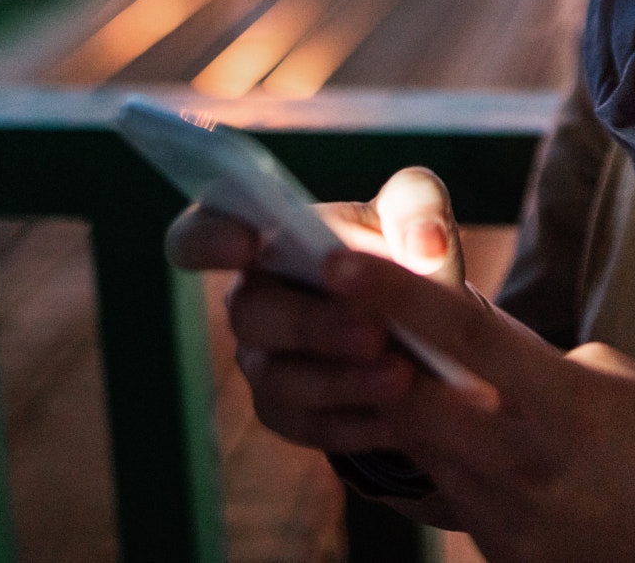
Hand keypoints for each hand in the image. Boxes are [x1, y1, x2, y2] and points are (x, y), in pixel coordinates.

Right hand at [165, 167, 480, 464]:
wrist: (433, 331)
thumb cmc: (406, 256)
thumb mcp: (419, 220)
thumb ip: (419, 207)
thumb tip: (424, 238)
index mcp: (266, 237)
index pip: (201, 232)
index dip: (207, 237)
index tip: (245, 243)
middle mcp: (253, 300)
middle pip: (248, 314)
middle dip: (310, 324)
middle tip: (375, 331)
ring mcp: (265, 362)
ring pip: (279, 380)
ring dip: (341, 380)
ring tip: (403, 374)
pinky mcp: (290, 414)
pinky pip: (310, 426)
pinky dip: (358, 421)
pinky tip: (402, 416)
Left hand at [303, 248, 634, 562]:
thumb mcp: (606, 375)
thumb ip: (526, 356)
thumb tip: (457, 326)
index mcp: (562, 403)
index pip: (463, 338)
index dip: (396, 298)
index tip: (340, 264)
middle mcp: (525, 464)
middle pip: (413, 404)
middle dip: (367, 361)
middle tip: (338, 321)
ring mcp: (510, 519)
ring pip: (423, 452)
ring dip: (406, 412)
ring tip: (402, 372)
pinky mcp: (505, 556)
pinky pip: (453, 498)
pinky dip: (448, 462)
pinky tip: (469, 442)